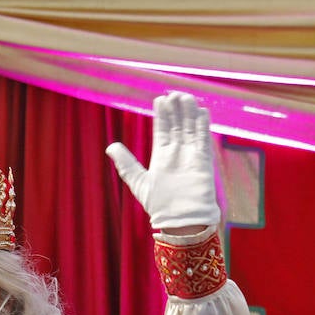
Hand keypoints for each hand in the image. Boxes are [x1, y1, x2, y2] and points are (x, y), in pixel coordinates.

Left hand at [106, 92, 220, 231]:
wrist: (181, 222)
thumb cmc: (159, 206)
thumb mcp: (138, 182)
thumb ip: (126, 164)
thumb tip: (110, 147)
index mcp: (161, 157)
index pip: (162, 130)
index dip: (162, 115)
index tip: (160, 99)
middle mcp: (177, 154)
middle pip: (177, 125)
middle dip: (176, 109)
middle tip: (174, 93)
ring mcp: (191, 156)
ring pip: (190, 128)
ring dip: (189, 112)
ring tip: (185, 96)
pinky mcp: (204, 162)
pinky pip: (203, 139)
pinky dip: (202, 125)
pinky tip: (201, 111)